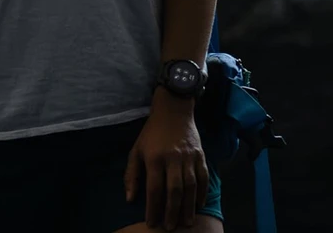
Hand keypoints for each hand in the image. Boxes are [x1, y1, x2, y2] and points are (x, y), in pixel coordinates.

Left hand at [124, 91, 208, 229]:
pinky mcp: (200, 155)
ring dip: (188, 207)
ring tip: (186, 222)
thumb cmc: (152, 133)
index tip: (152, 223)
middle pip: (174, 190)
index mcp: (154, 158)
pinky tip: (198, 204)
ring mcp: (188, 156)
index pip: (154, 188)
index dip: (153, 208)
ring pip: (190, 186)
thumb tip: (130, 199)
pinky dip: (202, 192)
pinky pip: (203, 177)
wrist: (173, 111)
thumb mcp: (136, 150)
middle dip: (172, 212)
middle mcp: (172, 158)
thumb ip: (132, 174)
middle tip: (170, 227)